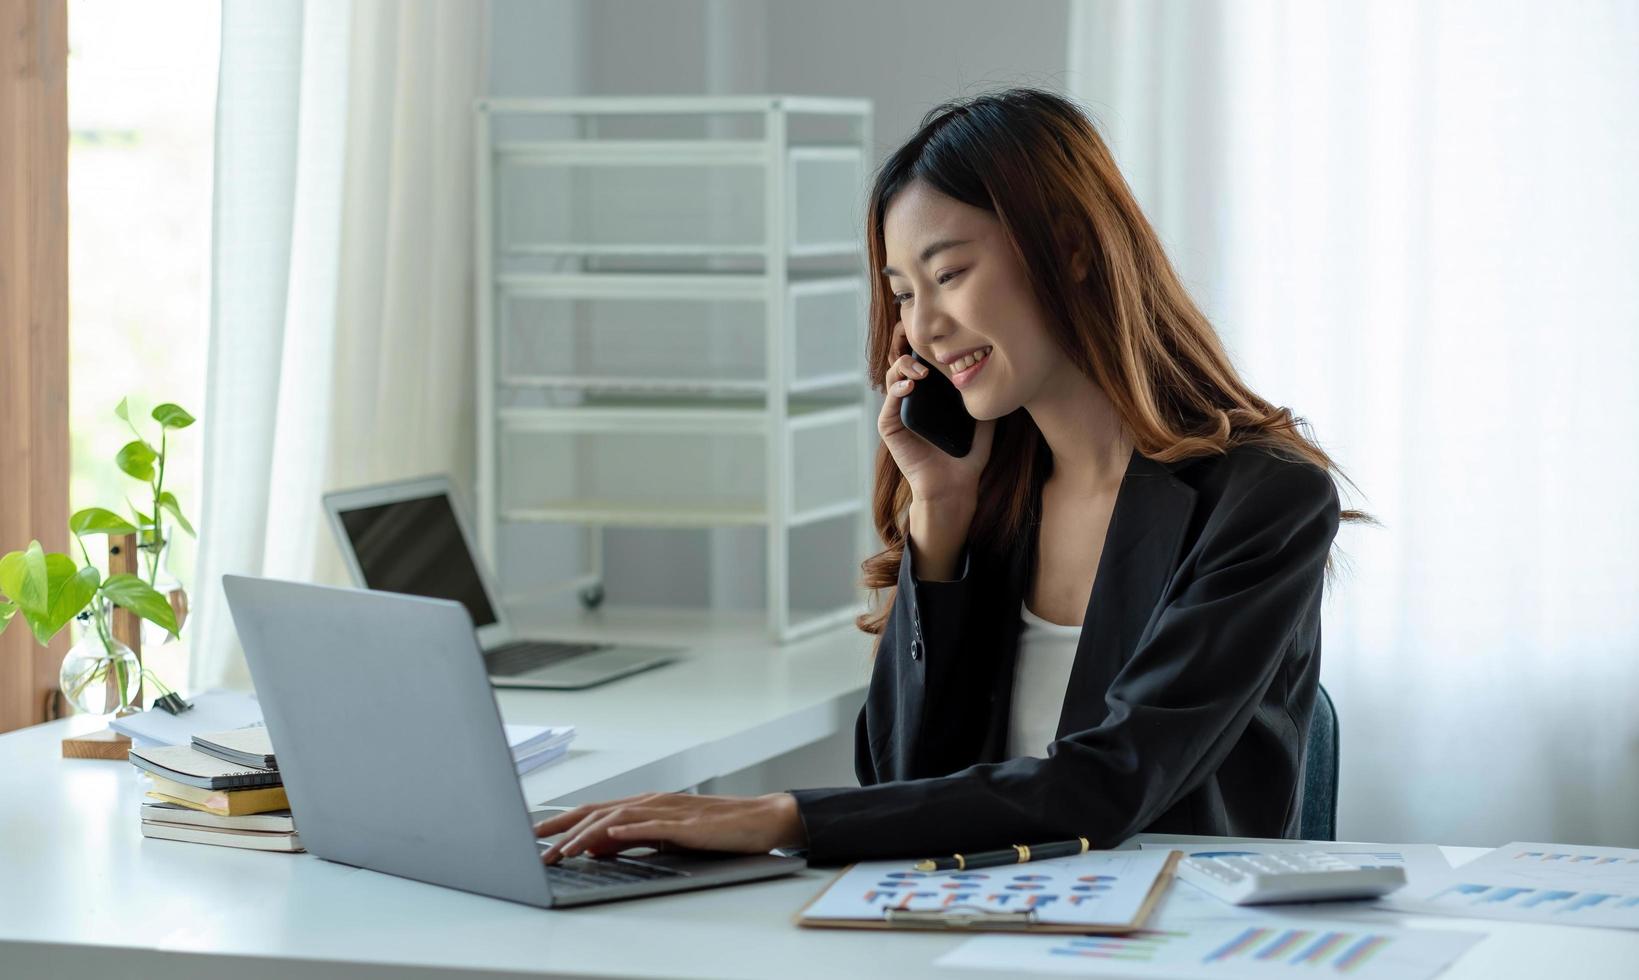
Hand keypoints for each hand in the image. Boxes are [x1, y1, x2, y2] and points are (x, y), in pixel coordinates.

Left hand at [533, 791, 805, 862]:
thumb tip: (594, 849)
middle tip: (533, 844)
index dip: (561, 823)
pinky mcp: (685, 823)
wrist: (758, 819)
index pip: (592, 811)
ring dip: (586, 835)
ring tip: (563, 850)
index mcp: (643, 804)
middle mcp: (650, 801)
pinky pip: (651, 826)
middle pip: (596, 811)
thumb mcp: (664, 836)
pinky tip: (609, 837)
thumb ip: (630, 840)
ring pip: (616, 819)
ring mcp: (667, 809)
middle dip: (561, 828)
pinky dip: (627, 831)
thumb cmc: (714, 829)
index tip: (534, 836)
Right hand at [878, 324, 994, 504]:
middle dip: (911, 353)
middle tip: (927, 357)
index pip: (923, 365)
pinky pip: (888, 406)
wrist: (954, 486)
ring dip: (903, 369)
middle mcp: (912, 403)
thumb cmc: (966, 457)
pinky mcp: (891, 429)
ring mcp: (899, 415)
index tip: (940, 344)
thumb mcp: (983, 424)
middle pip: (905, 367)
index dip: (926, 351)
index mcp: (930, 399)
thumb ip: (986, 403)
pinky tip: (910, 387)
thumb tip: (998, 379)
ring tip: (920, 372)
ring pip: (892, 380)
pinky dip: (895, 391)